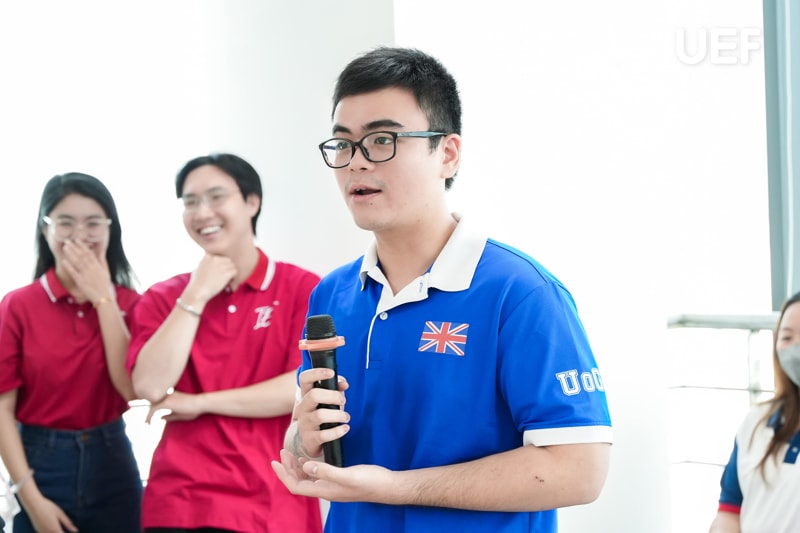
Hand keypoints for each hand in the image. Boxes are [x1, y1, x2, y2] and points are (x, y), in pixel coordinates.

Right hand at [24, 494, 77, 532]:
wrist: (33, 504)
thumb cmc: (48, 507)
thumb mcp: (60, 514)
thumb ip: (68, 523)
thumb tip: (76, 530)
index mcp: (54, 530)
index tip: (73, 532)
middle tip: (65, 528)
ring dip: (57, 532)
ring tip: (61, 528)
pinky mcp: (38, 531)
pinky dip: (51, 532)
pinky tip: (54, 528)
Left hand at [61, 238, 112, 303]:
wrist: (103, 297)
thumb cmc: (105, 284)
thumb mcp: (106, 271)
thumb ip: (103, 261)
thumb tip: (101, 251)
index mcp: (97, 266)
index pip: (89, 253)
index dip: (82, 246)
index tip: (77, 240)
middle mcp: (91, 269)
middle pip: (81, 256)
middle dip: (74, 248)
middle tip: (67, 241)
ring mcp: (86, 275)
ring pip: (77, 262)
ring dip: (70, 254)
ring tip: (65, 248)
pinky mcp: (80, 281)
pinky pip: (73, 273)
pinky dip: (69, 266)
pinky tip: (64, 261)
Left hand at [145, 391, 202, 422]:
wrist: (199, 403)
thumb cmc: (193, 408)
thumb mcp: (179, 414)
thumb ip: (169, 415)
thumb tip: (160, 418)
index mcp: (171, 395)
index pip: (158, 400)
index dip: (153, 408)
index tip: (151, 417)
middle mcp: (166, 395)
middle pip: (153, 402)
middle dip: (149, 412)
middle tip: (147, 422)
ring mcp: (165, 398)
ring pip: (151, 406)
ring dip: (148, 415)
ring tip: (147, 424)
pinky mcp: (165, 402)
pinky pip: (153, 410)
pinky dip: (149, 417)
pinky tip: (149, 423)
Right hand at [182, 253, 237, 305]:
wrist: (198, 291)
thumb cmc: (196, 283)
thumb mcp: (198, 268)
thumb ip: (204, 263)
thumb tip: (207, 263)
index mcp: (207, 256)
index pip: (220, 257)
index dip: (221, 265)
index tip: (218, 272)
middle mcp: (215, 258)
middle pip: (227, 260)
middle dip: (227, 268)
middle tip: (224, 276)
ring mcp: (221, 265)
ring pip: (232, 266)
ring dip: (231, 272)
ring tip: (226, 280)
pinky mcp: (226, 272)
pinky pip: (235, 272)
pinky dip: (233, 277)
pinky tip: (229, 282)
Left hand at [271, 449, 395, 503]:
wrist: (388, 486)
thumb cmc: (370, 481)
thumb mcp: (346, 475)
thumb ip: (325, 471)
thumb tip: (305, 466)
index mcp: (324, 490)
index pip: (296, 486)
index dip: (283, 474)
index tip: (275, 460)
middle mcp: (325, 490)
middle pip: (299, 482)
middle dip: (288, 468)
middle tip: (283, 451)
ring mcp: (332, 486)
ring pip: (308, 478)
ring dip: (297, 467)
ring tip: (292, 453)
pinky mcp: (340, 480)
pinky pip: (318, 474)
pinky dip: (310, 466)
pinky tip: (311, 458)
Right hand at [293, 368, 349, 457]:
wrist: (304, 441)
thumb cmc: (318, 414)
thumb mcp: (324, 400)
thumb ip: (335, 389)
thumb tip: (344, 384)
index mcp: (305, 395)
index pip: (305, 378)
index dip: (317, 373)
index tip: (331, 373)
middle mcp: (303, 408)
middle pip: (314, 395)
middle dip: (332, 396)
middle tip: (343, 401)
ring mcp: (305, 423)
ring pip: (320, 415)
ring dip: (338, 415)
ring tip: (346, 417)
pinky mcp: (310, 439)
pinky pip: (324, 435)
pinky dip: (337, 431)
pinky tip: (345, 429)